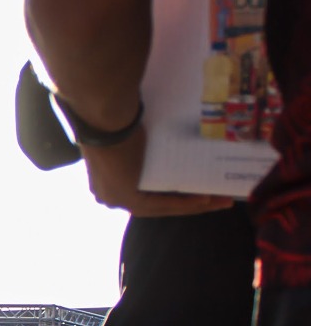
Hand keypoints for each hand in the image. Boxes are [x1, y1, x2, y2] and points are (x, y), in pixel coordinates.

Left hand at [79, 129, 231, 216]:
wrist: (104, 118)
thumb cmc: (114, 121)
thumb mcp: (130, 141)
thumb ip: (144, 154)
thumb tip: (165, 151)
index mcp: (107, 183)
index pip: (146, 196)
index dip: (174, 197)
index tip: (199, 194)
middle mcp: (110, 196)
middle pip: (157, 205)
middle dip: (190, 204)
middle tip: (218, 200)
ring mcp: (117, 199)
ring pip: (161, 207)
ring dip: (194, 204)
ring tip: (220, 201)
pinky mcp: (127, 197)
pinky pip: (161, 203)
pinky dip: (184, 202)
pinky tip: (205, 199)